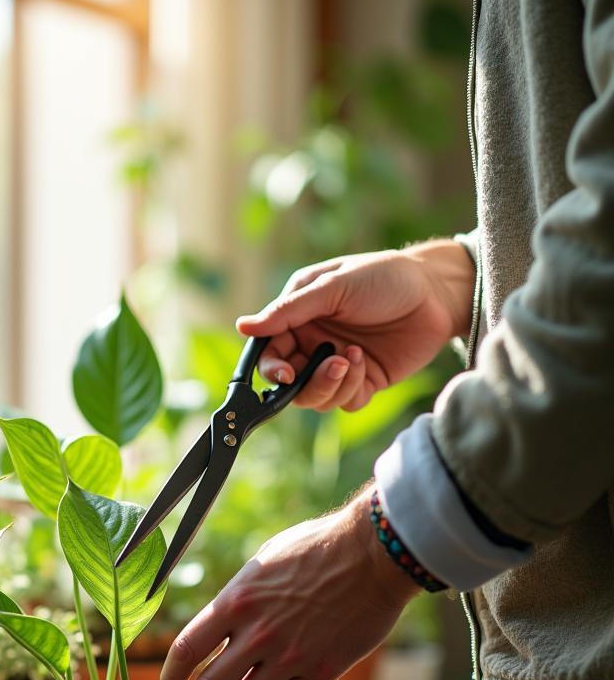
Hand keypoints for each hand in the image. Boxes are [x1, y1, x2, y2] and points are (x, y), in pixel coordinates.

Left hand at [161, 489, 418, 679]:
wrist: (373, 554)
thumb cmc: (315, 548)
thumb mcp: (261, 563)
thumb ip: (237, 597)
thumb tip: (219, 622)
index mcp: (235, 602)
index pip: (186, 650)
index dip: (171, 676)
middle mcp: (256, 634)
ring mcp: (289, 657)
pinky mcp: (321, 671)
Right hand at [236, 240, 474, 412]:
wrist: (437, 291)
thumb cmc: (383, 277)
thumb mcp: (333, 286)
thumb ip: (288, 311)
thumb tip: (243, 326)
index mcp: (299, 318)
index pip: (270, 352)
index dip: (270, 367)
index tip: (283, 373)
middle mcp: (313, 344)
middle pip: (289, 383)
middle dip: (302, 382)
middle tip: (326, 366)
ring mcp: (338, 365)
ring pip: (315, 398)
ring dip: (329, 384)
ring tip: (350, 359)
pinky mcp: (364, 382)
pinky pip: (345, 402)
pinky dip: (351, 388)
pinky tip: (365, 360)